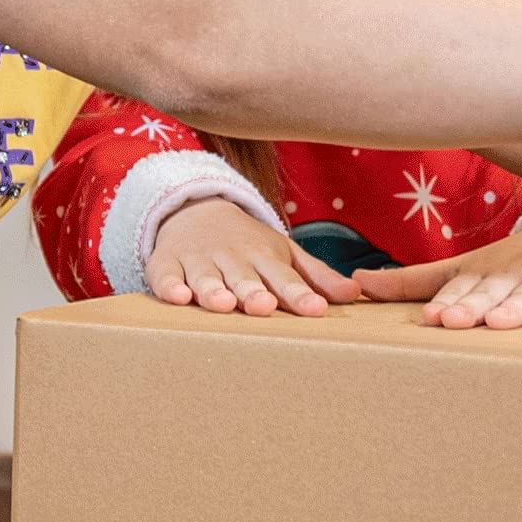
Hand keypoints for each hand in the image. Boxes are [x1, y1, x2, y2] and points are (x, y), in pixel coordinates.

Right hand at [147, 198, 358, 316]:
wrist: (195, 211)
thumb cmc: (248, 245)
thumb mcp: (284, 254)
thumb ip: (316, 277)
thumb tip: (355, 294)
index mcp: (265, 257)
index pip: (285, 278)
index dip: (300, 295)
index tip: (315, 310)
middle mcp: (232, 258)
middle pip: (244, 277)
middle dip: (252, 291)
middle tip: (263, 306)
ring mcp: (198, 260)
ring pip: (206, 277)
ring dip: (213, 289)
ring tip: (222, 304)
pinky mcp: (166, 264)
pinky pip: (166, 275)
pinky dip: (170, 286)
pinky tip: (177, 297)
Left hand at [357, 214, 521, 329]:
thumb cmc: (509, 261)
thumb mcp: (462, 267)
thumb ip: (411, 280)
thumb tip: (355, 282)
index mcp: (480, 271)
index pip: (460, 288)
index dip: (447, 302)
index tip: (432, 317)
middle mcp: (511, 272)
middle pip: (490, 291)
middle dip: (472, 306)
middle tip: (454, 322)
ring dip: (514, 308)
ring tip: (498, 323)